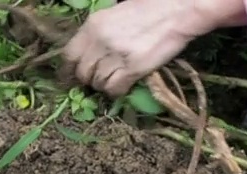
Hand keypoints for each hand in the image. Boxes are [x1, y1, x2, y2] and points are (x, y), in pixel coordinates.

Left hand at [63, 0, 246, 96]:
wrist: (178, 10)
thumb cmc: (150, 8)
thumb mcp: (116, 13)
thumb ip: (99, 32)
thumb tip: (90, 52)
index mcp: (93, 25)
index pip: (69, 55)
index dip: (68, 71)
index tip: (71, 78)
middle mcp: (100, 41)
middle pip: (83, 73)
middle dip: (89, 80)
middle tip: (99, 80)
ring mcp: (115, 55)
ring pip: (98, 83)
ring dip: (104, 86)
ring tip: (116, 79)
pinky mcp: (132, 69)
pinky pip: (114, 89)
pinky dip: (117, 91)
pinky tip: (124, 85)